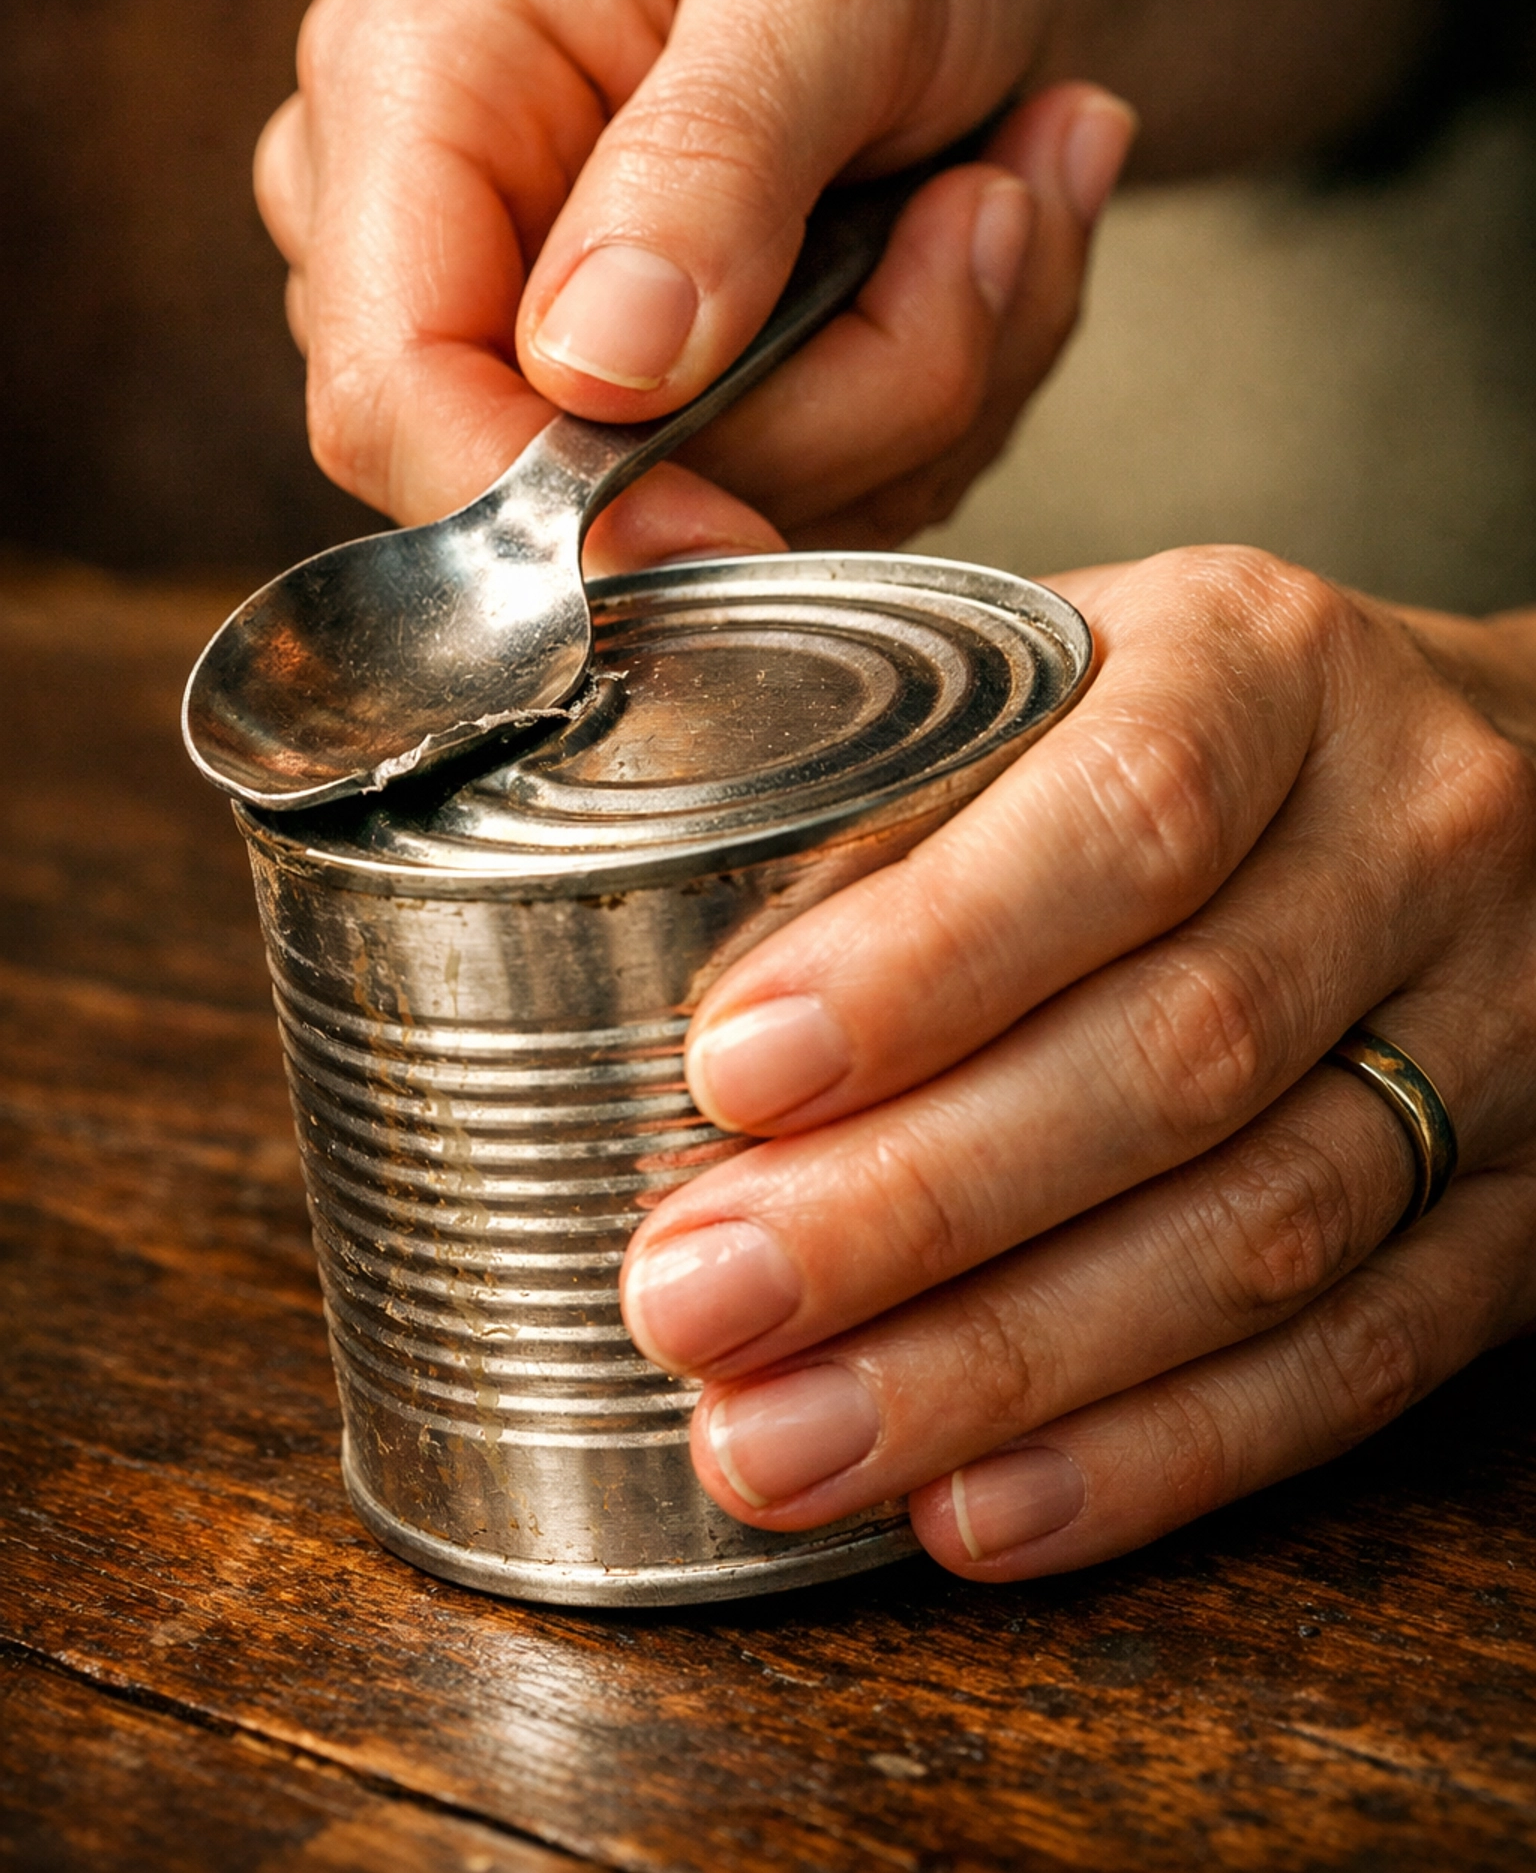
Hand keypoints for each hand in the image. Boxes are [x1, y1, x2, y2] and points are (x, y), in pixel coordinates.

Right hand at [252, 0, 1134, 568]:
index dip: (562, 519)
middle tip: (990, 221)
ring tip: (997, 202)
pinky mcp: (643, 397)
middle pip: (570, 489)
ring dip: (909, 396)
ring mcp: (529, 325)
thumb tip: (597, 372)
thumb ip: (712, 163)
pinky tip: (967, 252)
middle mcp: (433, 228)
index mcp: (411, 90)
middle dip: (829, 411)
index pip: (394, 397)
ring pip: (709, 515)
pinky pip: (791, 499)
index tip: (753, 534)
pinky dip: (918, 407)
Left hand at [619, 548, 1535, 1577]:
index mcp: (1270, 664)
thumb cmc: (1211, 728)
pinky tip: (979, 1511)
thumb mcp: (1074, 654)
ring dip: (1005, 1365)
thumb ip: (878, 720)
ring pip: (1264, 1233)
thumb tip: (620, 748)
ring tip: (784, 1443)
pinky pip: (1357, 1360)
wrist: (1512, 784)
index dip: (929, 957)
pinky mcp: (1526, 1214)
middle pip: (1180, 1052)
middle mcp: (1410, 839)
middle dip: (916, 1203)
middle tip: (699, 1302)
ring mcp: (1497, 1035)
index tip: (730, 1071)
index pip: (1123, 813)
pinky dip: (1159, 1455)